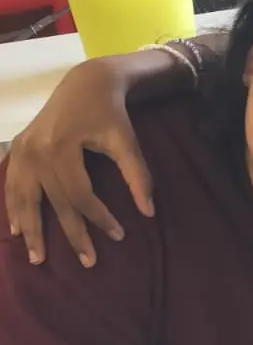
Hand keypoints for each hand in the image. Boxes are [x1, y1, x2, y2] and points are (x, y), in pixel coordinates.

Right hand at [5, 58, 153, 267]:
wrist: (86, 82)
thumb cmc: (110, 113)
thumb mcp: (127, 141)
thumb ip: (137, 176)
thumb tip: (148, 213)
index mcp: (61, 147)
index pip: (80, 195)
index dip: (100, 218)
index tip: (119, 236)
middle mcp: (36, 151)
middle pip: (54, 203)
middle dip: (72, 234)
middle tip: (88, 262)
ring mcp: (23, 150)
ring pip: (25, 198)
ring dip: (31, 230)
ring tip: (38, 258)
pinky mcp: (18, 147)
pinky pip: (12, 184)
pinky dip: (13, 208)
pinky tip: (15, 229)